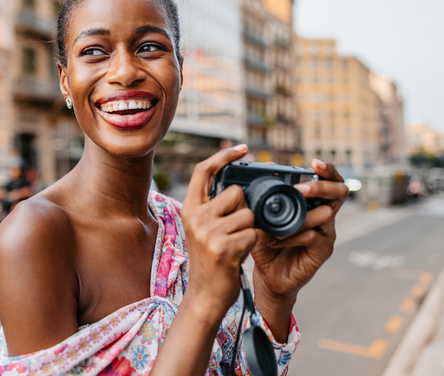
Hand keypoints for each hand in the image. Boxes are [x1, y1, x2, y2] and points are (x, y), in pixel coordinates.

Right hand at [181, 145, 257, 314]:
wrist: (205, 295)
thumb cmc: (211, 260)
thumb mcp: (203, 228)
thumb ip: (214, 206)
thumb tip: (239, 184)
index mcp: (189, 209)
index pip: (204, 171)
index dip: (224, 156)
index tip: (242, 149)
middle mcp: (196, 217)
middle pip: (235, 193)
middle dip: (245, 209)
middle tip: (235, 230)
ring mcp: (208, 233)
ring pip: (248, 215)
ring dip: (250, 230)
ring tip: (236, 246)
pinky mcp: (224, 248)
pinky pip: (253, 233)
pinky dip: (253, 244)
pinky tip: (239, 255)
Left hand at [251, 159, 347, 300]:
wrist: (268, 275)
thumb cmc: (267, 244)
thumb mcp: (262, 217)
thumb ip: (266, 196)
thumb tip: (267, 167)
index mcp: (313, 204)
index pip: (330, 181)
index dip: (328, 170)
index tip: (315, 163)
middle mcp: (324, 215)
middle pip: (339, 192)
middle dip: (320, 186)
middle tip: (300, 190)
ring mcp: (326, 233)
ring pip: (326, 214)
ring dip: (301, 216)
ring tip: (277, 225)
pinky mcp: (323, 250)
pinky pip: (313, 236)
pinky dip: (292, 236)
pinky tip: (275, 240)